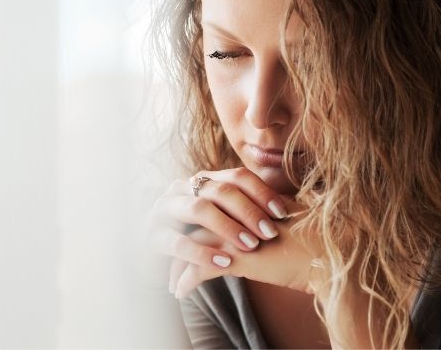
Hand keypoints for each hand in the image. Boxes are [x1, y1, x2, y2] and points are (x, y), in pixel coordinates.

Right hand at [144, 167, 292, 291]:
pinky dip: (203, 252)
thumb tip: (289, 209)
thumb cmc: (195, 238)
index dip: (261, 192)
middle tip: (271, 232)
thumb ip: (243, 212)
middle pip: (220, 191)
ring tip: (251, 246)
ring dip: (228, 227)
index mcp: (202, 181)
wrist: (152, 258)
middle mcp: (182, 188)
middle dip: (248, 212)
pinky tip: (223, 263)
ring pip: (199, 209)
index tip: (283, 213)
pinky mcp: (151, 235)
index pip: (236, 176)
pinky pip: (178, 241)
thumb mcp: (219, 221)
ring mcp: (164, 209)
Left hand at [172, 193, 322, 298]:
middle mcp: (239, 213)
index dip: (200, 221)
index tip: (189, 234)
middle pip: (198, 222)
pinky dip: (186, 280)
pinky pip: (200, 269)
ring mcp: (236, 233)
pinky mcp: (237, 258)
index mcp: (251, 202)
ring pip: (194, 246)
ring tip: (171, 279)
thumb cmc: (320, 239)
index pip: (214, 205)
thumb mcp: (296, 217)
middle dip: (182, 241)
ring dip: (179, 263)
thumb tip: (275, 214)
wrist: (332, 256)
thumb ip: (277, 212)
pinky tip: (179, 292)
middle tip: (172, 256)